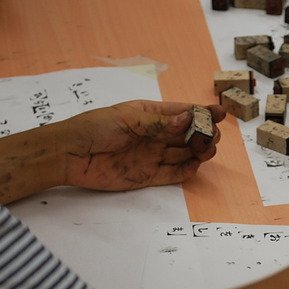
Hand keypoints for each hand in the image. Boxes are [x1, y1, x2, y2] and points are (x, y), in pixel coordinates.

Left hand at [59, 100, 223, 191]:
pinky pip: (171, 174)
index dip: (202, 113)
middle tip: (213, 136)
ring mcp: (151, 156)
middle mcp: (153, 135)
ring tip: (207, 150)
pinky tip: (195, 165)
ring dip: (198, 151)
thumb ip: (159, 123)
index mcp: (149, 115)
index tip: (220, 113)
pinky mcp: (146, 176)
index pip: (182, 113)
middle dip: (203, 134)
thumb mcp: (128, 119)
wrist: (68, 155)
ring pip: (183, 154)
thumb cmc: (94, 128)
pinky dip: (185, 171)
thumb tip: (188, 119)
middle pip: (186, 134)